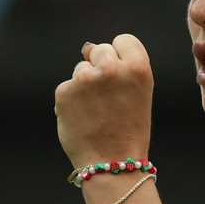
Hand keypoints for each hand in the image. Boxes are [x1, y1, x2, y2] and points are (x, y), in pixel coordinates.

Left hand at [54, 33, 154, 167]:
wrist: (112, 164)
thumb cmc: (129, 130)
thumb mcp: (140, 93)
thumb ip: (122, 67)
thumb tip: (87, 48)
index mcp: (138, 68)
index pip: (124, 40)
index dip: (121, 56)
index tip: (121, 75)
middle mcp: (111, 68)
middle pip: (100, 49)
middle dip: (100, 66)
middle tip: (106, 96)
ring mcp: (85, 79)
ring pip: (80, 68)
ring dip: (85, 84)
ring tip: (95, 111)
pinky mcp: (64, 91)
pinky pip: (67, 87)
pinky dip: (72, 100)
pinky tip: (82, 118)